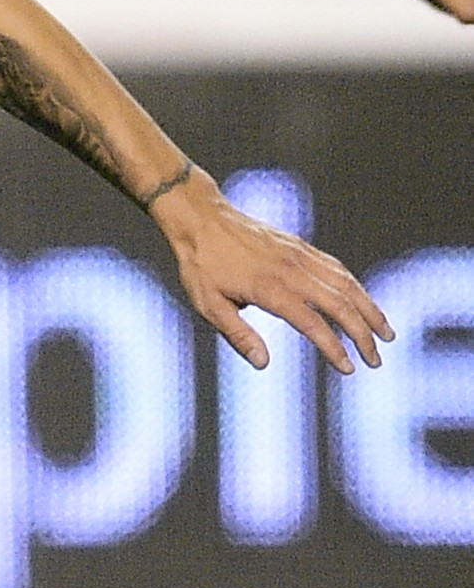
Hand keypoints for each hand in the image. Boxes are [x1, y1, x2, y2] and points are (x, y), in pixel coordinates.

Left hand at [158, 174, 392, 372]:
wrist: (201, 217)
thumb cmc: (201, 264)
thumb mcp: (208, 304)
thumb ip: (237, 334)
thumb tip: (264, 363)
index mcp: (270, 289)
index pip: (313, 323)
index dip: (334, 348)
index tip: (350, 369)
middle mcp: (292, 271)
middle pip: (340, 304)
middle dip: (363, 334)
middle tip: (376, 360)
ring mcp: (300, 255)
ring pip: (347, 283)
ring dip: (370, 309)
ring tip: (386, 333)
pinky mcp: (301, 246)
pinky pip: (337, 268)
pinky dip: (356, 287)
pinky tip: (363, 302)